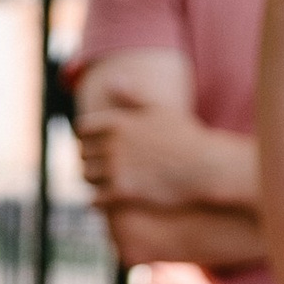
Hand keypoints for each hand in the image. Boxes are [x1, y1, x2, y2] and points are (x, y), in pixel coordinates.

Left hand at [76, 84, 215, 212]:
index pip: (82, 130)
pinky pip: (95, 199)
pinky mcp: (122, 192)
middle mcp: (112, 143)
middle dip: (88, 162)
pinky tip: (101, 203)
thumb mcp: (158, 109)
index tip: (91, 147)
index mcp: (117, 122)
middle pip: (82, 155)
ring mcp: (116, 168)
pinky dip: (95, 202)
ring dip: (90, 182)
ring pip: (86, 177)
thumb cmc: (184, 137)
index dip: (84, 140)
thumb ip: (132, 95)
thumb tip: (113, 80)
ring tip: (99, 185)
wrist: (202, 166)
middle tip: (95, 169)